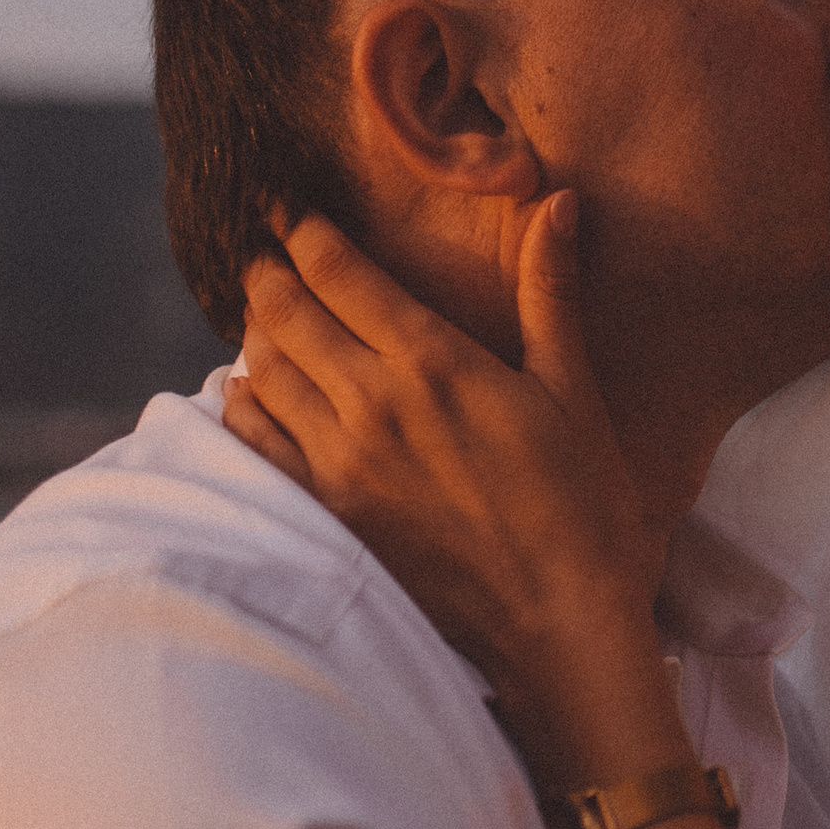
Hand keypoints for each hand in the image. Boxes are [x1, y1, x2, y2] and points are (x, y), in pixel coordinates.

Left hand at [228, 205, 672, 785]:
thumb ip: (551, 293)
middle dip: (269, 274)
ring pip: (264, 373)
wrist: (560, 625)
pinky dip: (243, 407)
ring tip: (260, 313)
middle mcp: (373, 406)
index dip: (306, 233)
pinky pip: (257, 444)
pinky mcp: (330, 515)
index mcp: (435, 363)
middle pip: (286, 315)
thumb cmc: (585, 506)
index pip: (341, 274)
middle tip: (263, 250)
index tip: (289, 209)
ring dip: (256, 334)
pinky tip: (247, 393)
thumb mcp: (575, 391)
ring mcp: (341, 465)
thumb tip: (561, 203)